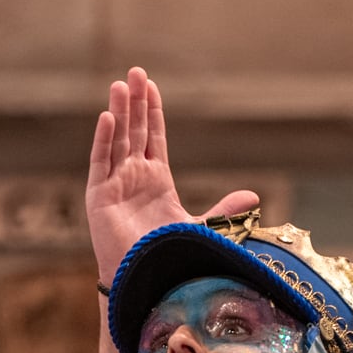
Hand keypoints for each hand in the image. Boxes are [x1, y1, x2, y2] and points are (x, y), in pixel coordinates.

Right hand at [85, 68, 257, 285]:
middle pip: (134, 131)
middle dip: (136, 102)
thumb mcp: (200, 228)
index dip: (153, 111)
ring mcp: (114, 185)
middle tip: (135, 72)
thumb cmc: (167, 257)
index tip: (152, 85)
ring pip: (117, 140)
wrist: (145, 280)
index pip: (153, 137)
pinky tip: (107, 116)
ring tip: (121, 84)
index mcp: (156, 180)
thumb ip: (223, 210)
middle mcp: (133, 177)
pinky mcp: (98, 198)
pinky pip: (100, 163)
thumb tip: (253, 195)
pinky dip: (103, 140)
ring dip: (119, 112)